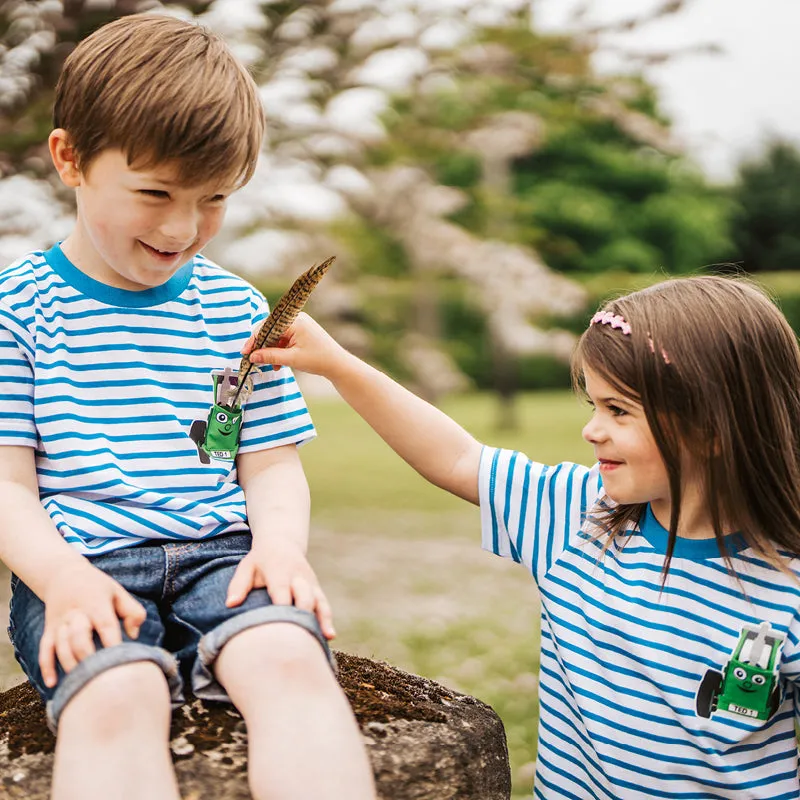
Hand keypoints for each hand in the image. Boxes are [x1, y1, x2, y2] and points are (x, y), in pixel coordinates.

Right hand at [39, 563, 145, 687]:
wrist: (64, 574)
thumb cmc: (98, 587)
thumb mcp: (118, 592)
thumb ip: (132, 611)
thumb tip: (134, 635)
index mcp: (97, 604)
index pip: (106, 626)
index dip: (113, 644)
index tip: (120, 663)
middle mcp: (76, 614)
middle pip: (79, 639)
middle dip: (89, 659)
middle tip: (100, 676)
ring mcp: (60, 623)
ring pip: (61, 647)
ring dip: (70, 666)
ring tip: (82, 683)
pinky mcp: (49, 630)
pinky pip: (44, 650)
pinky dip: (46, 667)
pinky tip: (53, 683)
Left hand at [226, 537, 334, 639]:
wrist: (281, 543)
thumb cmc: (259, 561)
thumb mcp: (246, 567)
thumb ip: (239, 585)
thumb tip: (231, 605)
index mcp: (279, 570)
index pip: (282, 589)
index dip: (283, 605)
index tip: (281, 624)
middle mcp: (298, 576)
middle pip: (305, 595)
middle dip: (305, 613)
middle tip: (301, 636)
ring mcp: (310, 583)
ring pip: (319, 600)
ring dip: (323, 618)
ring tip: (326, 636)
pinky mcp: (316, 589)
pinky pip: (324, 604)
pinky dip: (327, 619)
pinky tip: (329, 636)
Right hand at [240, 312, 348, 379]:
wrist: (338, 365)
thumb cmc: (318, 360)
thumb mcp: (292, 359)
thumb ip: (270, 356)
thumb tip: (252, 356)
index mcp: (295, 321)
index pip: (267, 327)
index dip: (255, 340)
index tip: (245, 352)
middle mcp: (296, 319)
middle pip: (270, 330)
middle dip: (263, 346)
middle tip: (253, 360)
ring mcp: (299, 325)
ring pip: (277, 336)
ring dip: (272, 351)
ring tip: (272, 366)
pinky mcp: (301, 332)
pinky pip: (284, 339)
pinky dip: (280, 351)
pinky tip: (279, 364)